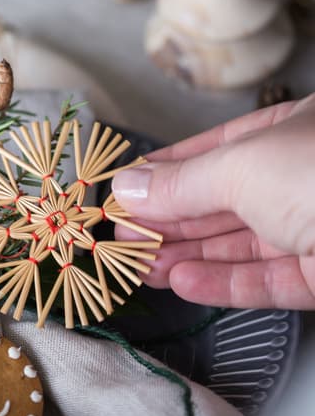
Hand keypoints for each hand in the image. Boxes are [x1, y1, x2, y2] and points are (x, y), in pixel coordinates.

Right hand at [111, 94, 314, 309]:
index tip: (123, 192)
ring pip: (239, 243)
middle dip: (168, 218)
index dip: (165, 171)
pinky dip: (223, 284)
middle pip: (222, 200)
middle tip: (119, 237)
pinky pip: (267, 279)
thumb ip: (182, 183)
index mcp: (289, 131)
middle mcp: (301, 177)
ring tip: (138, 264)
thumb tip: (126, 186)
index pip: (213, 150)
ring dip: (186, 254)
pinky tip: (183, 283)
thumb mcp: (242, 166)